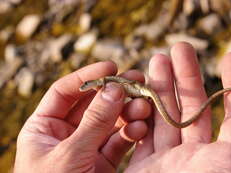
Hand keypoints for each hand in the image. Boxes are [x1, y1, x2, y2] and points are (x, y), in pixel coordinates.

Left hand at [14, 61, 151, 172]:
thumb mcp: (69, 155)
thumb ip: (93, 123)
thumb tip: (113, 89)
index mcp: (45, 127)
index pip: (65, 91)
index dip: (88, 76)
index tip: (111, 67)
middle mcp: (66, 133)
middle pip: (92, 103)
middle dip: (114, 91)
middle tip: (137, 80)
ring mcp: (86, 146)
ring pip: (109, 121)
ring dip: (127, 111)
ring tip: (144, 104)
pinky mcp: (103, 161)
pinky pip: (119, 141)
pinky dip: (130, 132)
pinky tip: (140, 126)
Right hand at [125, 42, 230, 172]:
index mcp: (222, 159)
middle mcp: (194, 156)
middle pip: (193, 107)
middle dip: (187, 75)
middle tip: (180, 47)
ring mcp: (167, 159)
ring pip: (165, 115)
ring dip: (161, 86)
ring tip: (158, 59)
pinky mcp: (142, 164)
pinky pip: (140, 133)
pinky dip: (138, 112)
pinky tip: (137, 93)